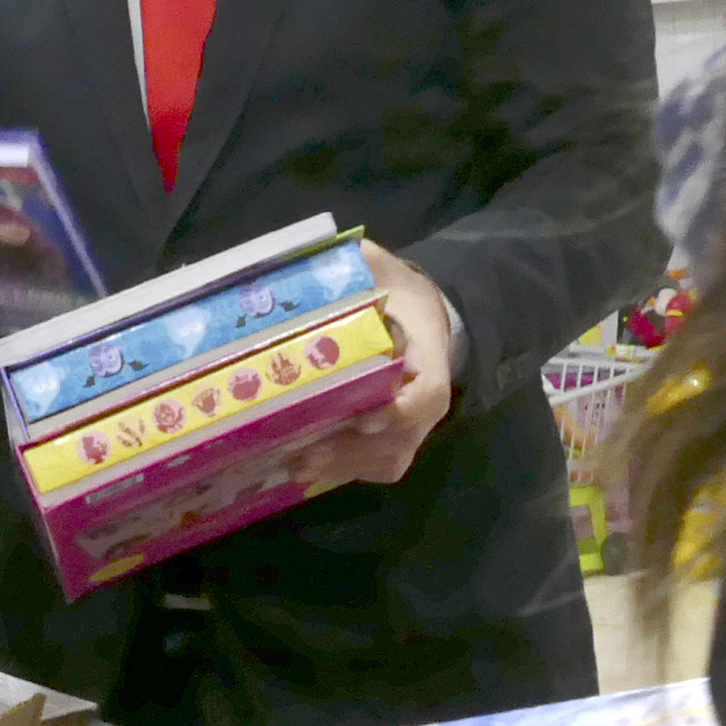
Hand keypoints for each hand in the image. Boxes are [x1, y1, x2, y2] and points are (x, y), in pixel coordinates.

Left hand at [290, 241, 458, 495]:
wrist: (420, 319)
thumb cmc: (397, 295)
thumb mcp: (383, 269)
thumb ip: (360, 262)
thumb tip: (321, 253)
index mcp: (429, 359)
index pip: (427, 396)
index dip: (399, 413)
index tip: (365, 418)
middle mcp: (425, 401)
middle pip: (399, 441)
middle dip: (352, 452)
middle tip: (304, 453)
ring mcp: (413, 426)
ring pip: (387, 462)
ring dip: (343, 467)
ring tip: (296, 466)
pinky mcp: (396, 441)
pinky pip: (377, 468)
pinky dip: (345, 472)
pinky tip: (305, 470)